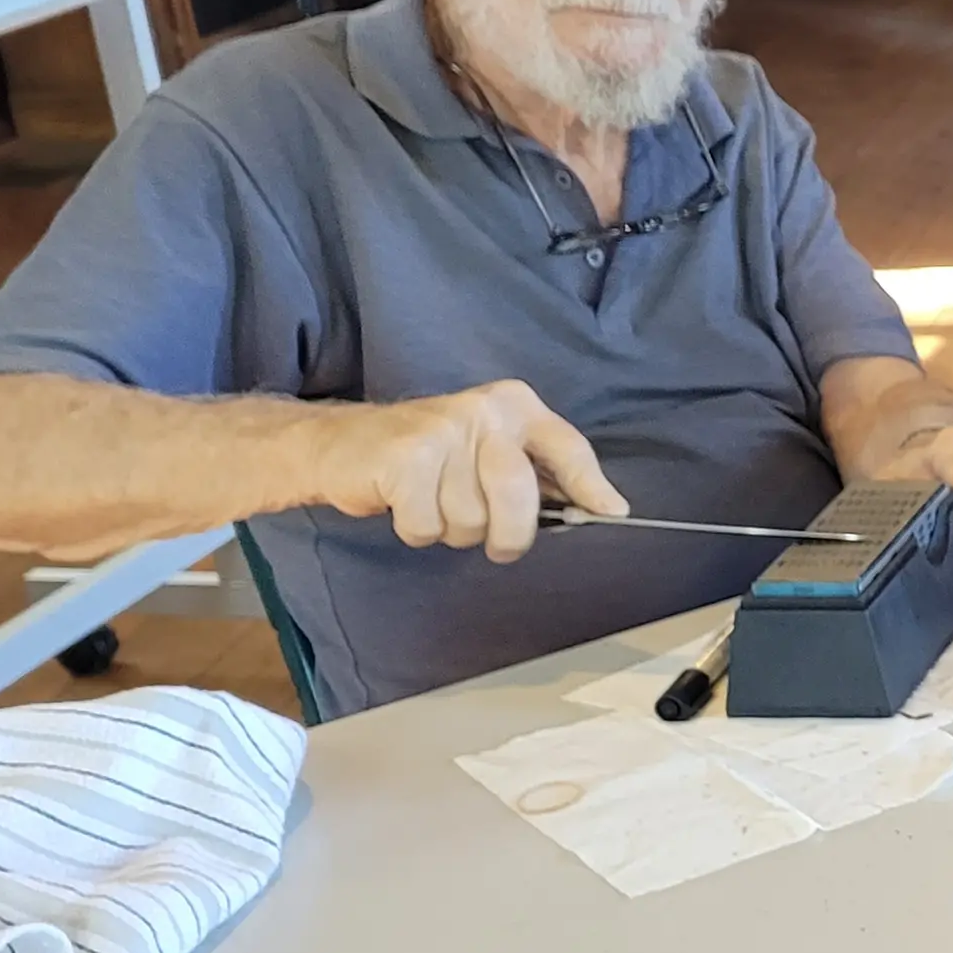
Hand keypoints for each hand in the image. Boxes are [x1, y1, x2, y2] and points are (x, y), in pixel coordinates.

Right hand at [322, 380, 622, 560]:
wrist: (338, 443)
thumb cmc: (427, 457)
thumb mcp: (488, 450)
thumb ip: (537, 473)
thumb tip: (600, 507)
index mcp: (513, 406)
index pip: (567, 447)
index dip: (591, 485)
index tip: (613, 513)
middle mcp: (483, 411)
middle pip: (518, 497)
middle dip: (510, 535)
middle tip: (497, 546)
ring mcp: (442, 432)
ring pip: (471, 520)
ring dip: (452, 530)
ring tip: (432, 502)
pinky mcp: (405, 459)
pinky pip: (429, 527)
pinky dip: (417, 531)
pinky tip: (404, 504)